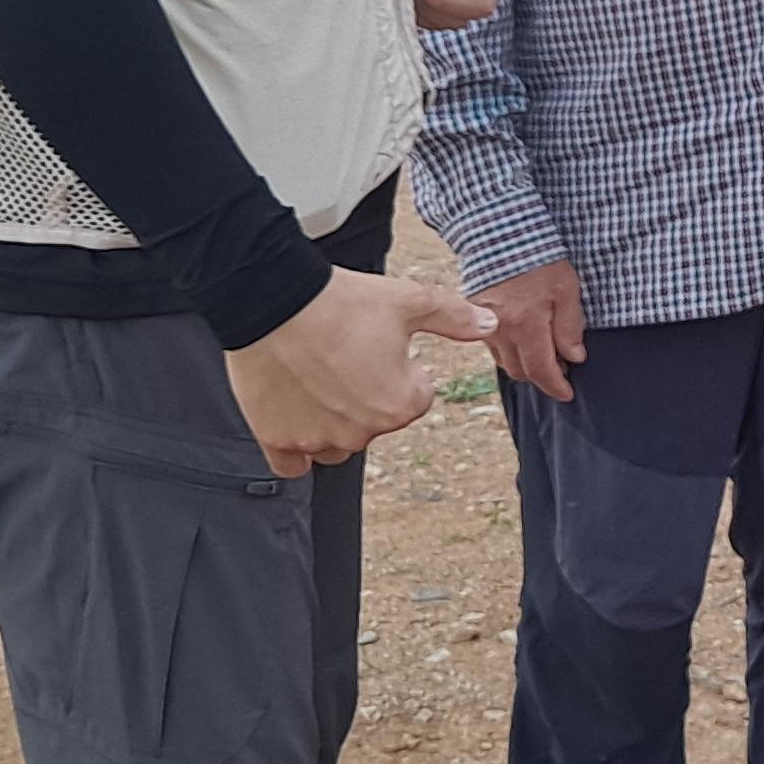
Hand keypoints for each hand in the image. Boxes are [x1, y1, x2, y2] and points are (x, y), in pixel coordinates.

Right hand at [225, 265, 498, 474]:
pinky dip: (297, 446)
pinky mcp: (278, 440)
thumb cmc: (342, 301)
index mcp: (402, 404)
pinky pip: (294, 463)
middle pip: (377, 421)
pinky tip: (295, 417)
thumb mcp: (409, 300)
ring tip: (317, 377)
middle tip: (345, 354)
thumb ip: (454, 316)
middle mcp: (363, 431)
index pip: (417, 396)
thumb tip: (491, 323)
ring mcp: (318, 439)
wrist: (271, 299)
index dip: (401, 367)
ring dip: (336, 423)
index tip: (378, 344)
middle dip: (368, 394)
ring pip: (338, 444)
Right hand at [476, 257, 587, 403]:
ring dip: (524, 365)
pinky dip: (509, 350)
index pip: (541, 371)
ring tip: (544, 354)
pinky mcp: (474, 313)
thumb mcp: (566, 289)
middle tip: (561, 369)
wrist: (500, 232)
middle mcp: (500, 331)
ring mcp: (484, 323)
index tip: (568, 394)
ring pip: (504, 361)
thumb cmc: (540, 257)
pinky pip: (492, 345)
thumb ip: (570, 327)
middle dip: (542, 377)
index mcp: (526, 326)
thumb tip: (575, 357)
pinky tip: (523, 340)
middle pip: (521, 371)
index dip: (556, 386)